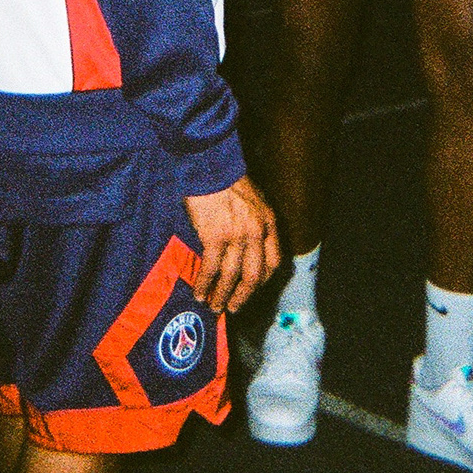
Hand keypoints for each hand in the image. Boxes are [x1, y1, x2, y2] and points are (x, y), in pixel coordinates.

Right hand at [183, 177, 276, 318]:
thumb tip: (241, 244)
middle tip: (233, 308)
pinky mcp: (215, 236)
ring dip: (222, 294)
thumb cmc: (227, 178)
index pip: (273, 262)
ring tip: (213, 305)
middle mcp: (257, 233)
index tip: (251, 289)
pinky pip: (212, 267)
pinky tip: (199, 291)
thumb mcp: (253, 200)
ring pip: (233, 276)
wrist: (210, 164)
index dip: (262, 281)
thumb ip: (253, 222)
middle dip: (243, 296)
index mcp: (269, 224)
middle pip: (254, 275)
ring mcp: (237, 236)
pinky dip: (205, 282)